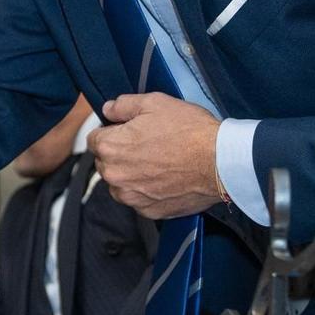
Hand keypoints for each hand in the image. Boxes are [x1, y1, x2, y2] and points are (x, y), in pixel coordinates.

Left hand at [86, 92, 223, 217]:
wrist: (220, 162)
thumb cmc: (189, 131)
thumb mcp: (154, 103)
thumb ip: (123, 105)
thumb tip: (107, 109)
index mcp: (110, 147)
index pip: (94, 139)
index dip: (111, 132)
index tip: (127, 131)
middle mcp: (115, 176)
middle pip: (106, 162)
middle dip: (120, 153)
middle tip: (147, 145)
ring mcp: (132, 197)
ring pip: (120, 184)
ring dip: (131, 175)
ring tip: (158, 162)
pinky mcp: (149, 211)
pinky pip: (139, 200)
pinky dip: (148, 191)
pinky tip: (166, 179)